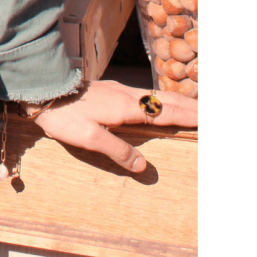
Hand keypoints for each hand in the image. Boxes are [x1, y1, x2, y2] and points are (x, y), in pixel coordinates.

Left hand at [32, 79, 197, 172]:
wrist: (43, 90)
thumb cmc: (64, 116)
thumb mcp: (89, 138)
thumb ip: (118, 151)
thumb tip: (143, 167)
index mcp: (127, 107)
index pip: (167, 113)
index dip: (191, 117)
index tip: (211, 121)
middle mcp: (127, 95)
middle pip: (167, 101)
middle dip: (192, 108)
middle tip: (213, 115)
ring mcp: (120, 91)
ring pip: (157, 96)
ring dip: (178, 102)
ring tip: (195, 110)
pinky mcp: (112, 91)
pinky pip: (145, 96)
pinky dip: (162, 101)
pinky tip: (161, 106)